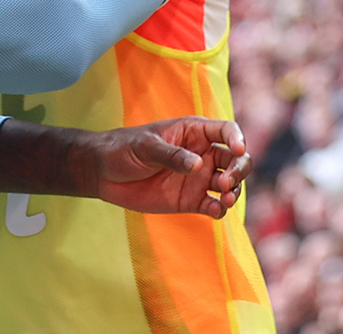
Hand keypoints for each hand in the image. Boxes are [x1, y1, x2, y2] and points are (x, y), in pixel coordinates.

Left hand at [84, 117, 249, 217]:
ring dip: (234, 192)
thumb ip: (171, 155)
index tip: (238, 149)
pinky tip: (215, 210)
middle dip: (239, 169)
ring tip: (224, 198)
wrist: (103, 173)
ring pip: (230, 184)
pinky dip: (219, 209)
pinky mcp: (191, 200)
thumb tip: (199, 165)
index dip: (237, 138)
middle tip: (226, 181)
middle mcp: (202, 155)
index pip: (226, 131)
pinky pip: (214, 206)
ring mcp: (198, 178)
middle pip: (235, 160)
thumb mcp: (145, 147)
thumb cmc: (123, 149)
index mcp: (193, 132)